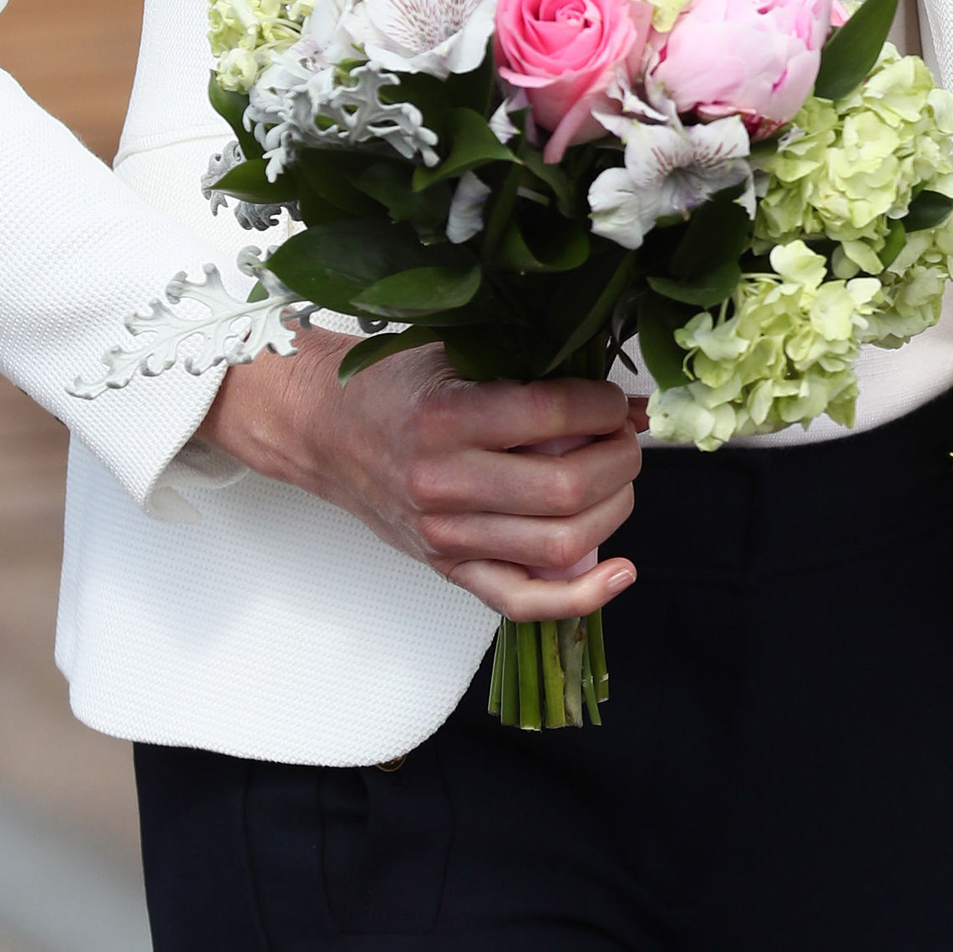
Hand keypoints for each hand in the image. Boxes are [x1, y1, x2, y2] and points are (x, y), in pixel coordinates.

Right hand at [196, 331, 643, 620]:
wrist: (326, 429)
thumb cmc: (393, 384)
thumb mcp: (455, 350)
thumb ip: (529, 367)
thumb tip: (619, 396)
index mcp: (445, 416)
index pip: (553, 414)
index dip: (604, 405)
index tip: (616, 398)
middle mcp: (444, 482)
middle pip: (566, 490)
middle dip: (620, 459)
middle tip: (625, 436)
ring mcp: (446, 535)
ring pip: (560, 545)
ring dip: (614, 509)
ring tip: (618, 478)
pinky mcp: (449, 569)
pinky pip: (524, 601)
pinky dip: (582, 595)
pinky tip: (619, 570)